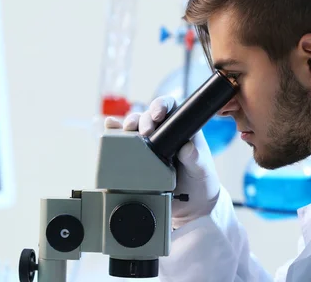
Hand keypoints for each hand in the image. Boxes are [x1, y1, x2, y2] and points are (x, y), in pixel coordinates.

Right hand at [104, 96, 220, 228]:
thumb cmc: (200, 181)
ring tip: (126, 132)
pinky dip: (113, 132)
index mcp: (181, 129)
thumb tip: (188, 148)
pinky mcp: (136, 157)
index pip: (170, 107)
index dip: (161, 105)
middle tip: (145, 133)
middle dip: (142, 120)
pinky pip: (121, 141)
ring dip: (126, 125)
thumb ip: (196, 159)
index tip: (158, 115)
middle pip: (147, 116)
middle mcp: (163, 132)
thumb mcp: (201, 170)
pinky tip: (109, 127)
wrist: (190, 205)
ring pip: (133, 126)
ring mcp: (148, 144)